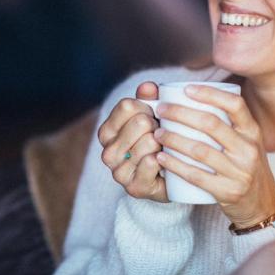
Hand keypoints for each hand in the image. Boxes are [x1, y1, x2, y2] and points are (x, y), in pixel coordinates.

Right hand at [98, 82, 166, 201]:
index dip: (147, 107)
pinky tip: (165, 162)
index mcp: (107, 131)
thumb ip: (149, 98)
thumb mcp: (152, 116)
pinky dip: (163, 160)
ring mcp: (118, 172)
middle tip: (162, 136)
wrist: (167, 181)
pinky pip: (151, 163)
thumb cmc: (157, 143)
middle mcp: (107, 152)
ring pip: (149, 142)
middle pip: (140, 122)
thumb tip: (148, 87)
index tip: (154, 116)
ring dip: (164, 144)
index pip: (127, 105)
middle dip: (158, 125)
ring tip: (165, 150)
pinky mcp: (134, 187)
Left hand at [154, 85, 274, 227]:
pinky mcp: (228, 192)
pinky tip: (161, 158)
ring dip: (173, 139)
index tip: (186, 89)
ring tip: (157, 133)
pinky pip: (196, 176)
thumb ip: (229, 124)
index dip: (210, 93)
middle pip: (211, 124)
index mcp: (253, 132)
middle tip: (161, 109)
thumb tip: (194, 99)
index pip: (235, 104)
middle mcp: (248, 150)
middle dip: (181, 113)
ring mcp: (239, 172)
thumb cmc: (246, 168)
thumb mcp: (247, 143)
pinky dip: (175, 165)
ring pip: (200, 150)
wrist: (262, 206)